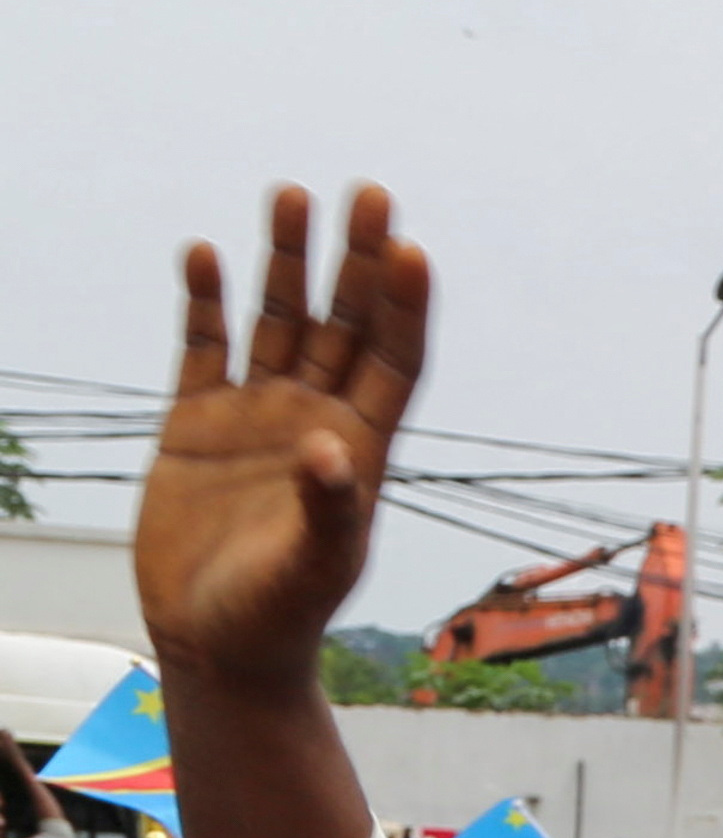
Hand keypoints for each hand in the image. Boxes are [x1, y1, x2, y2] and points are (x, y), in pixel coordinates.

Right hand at [137, 186, 428, 698]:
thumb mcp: (314, 568)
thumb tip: (327, 448)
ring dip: (286, 262)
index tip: (411, 248)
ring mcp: (256, 414)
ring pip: (279, 320)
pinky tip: (202, 255)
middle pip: (345, 322)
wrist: (216, 644)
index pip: (395, 360)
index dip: (405, 307)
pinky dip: (203, 302)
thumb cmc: (280, 617)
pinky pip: (203, 346)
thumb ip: (328, 511)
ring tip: (292, 196)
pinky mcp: (196, 421)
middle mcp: (315, 418)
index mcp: (362, 449)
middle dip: (357, 260)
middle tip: (369, 192)